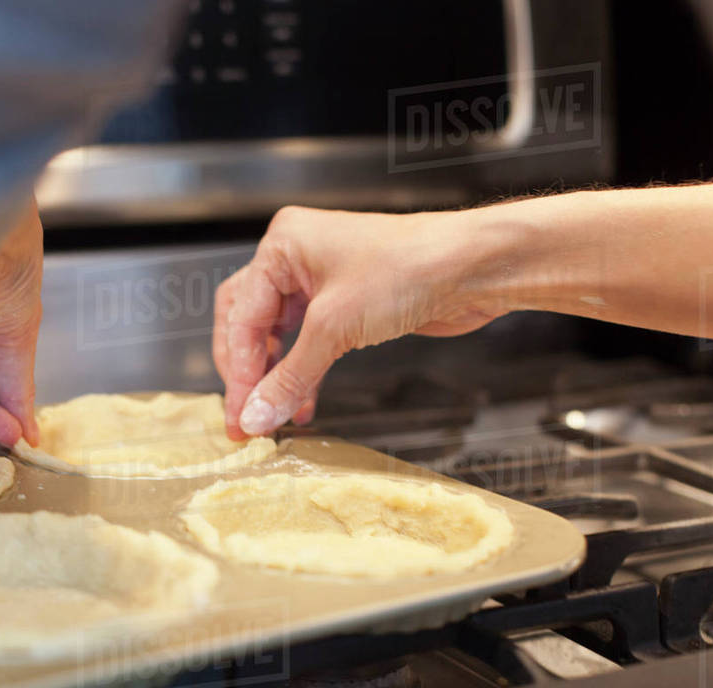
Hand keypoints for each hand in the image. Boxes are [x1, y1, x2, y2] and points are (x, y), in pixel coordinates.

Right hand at [213, 205, 504, 438]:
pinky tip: (303, 404)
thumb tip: (256, 414)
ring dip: (277, 377)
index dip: (239, 370)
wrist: (473, 268)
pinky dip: (304, 373)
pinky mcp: (348, 306)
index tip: (240, 412)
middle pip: (250, 322)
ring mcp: (323, 282)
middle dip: (247, 371)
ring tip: (272, 417)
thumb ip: (290, 376)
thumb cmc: (409, 268)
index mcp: (283, 246)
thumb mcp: (335, 326)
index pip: (241, 315)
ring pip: (281, 337)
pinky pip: (310, 344)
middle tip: (244, 414)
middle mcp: (297, 259)